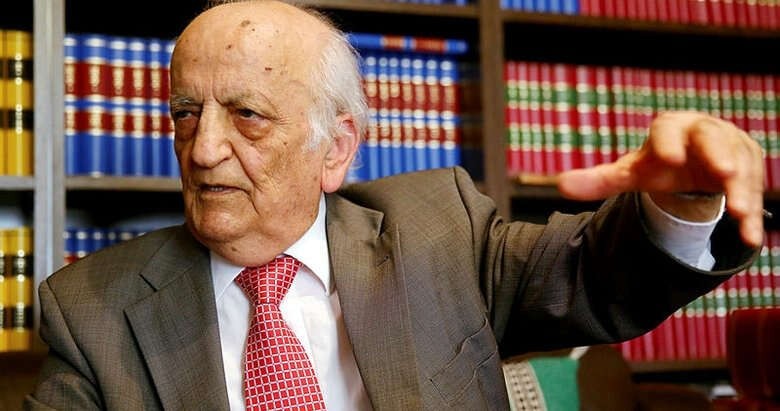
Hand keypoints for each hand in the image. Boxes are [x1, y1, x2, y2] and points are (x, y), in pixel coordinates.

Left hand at [557, 111, 764, 246]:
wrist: (694, 163)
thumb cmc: (658, 164)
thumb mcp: (630, 172)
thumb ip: (599, 180)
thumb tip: (560, 185)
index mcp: (671, 128)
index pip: (668, 129)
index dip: (668, 142)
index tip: (668, 158)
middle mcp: (705, 132)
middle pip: (714, 140)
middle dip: (721, 157)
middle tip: (725, 174)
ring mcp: (732, 149)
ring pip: (741, 168)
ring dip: (742, 191)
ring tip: (739, 214)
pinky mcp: (750, 169)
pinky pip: (753, 191)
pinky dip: (752, 215)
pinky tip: (750, 237)